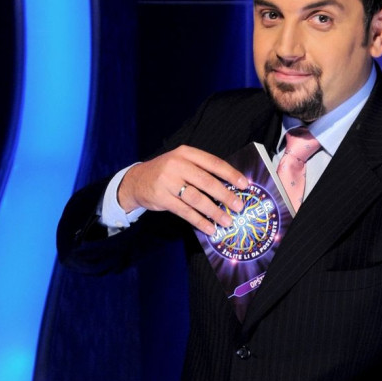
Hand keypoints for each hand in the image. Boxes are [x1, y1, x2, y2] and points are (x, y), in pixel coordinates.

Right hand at [117, 145, 247, 235]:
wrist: (136, 180)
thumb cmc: (167, 172)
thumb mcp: (182, 162)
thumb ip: (201, 170)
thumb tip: (230, 186)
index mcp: (186, 153)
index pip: (213, 162)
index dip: (230, 174)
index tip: (245, 185)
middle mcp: (177, 165)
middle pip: (206, 182)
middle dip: (225, 195)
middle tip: (239, 206)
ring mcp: (168, 182)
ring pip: (197, 198)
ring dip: (214, 211)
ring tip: (227, 221)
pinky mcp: (162, 198)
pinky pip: (185, 212)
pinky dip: (200, 221)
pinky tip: (210, 227)